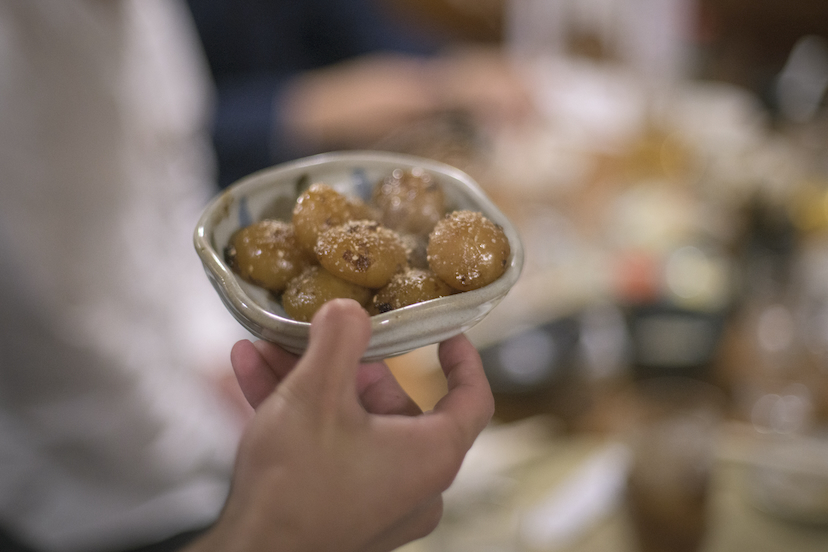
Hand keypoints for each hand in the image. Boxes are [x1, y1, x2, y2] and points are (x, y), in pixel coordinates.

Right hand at [187, 299, 493, 551]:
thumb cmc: (294, 485)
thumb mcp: (316, 394)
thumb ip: (339, 339)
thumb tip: (349, 308)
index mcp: (431, 454)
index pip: (472, 398)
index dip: (463, 358)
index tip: (445, 331)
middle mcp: (414, 482)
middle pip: (393, 402)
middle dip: (346, 362)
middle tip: (317, 333)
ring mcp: (379, 500)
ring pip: (351, 421)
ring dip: (309, 382)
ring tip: (268, 346)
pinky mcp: (345, 510)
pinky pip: (331, 447)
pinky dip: (299, 413)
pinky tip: (252, 373)